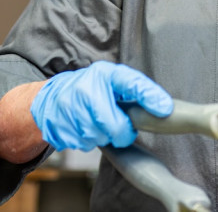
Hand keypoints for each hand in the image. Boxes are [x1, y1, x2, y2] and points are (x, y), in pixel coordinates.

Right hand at [30, 60, 173, 150]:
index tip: (165, 110)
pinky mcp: (61, 128)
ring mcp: (71, 110)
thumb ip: (134, 90)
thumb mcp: (111, 80)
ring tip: (98, 121)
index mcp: (105, 74)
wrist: (52, 98)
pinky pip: (86, 144)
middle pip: (117, 126)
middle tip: (120, 125)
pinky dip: (89, 140)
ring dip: (104, 136)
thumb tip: (164, 108)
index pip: (131, 82)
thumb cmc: (91, 89)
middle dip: (123, 133)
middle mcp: (87, 90)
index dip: (150, 96)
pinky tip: (84, 126)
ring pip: (101, 138)